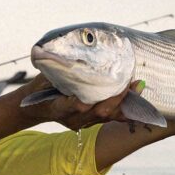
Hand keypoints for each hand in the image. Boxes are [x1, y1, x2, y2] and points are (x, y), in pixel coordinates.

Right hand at [16, 74, 138, 130]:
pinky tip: (137, 98)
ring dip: (125, 101)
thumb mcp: (45, 77)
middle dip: (118, 96)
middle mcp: (73, 119)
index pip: (78, 105)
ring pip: (108, 116)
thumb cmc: (41, 88)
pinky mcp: (90, 123)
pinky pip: (111, 119)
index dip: (95, 96)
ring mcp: (82, 123)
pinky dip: (125, 108)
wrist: (36, 108)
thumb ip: (59, 69)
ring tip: (138, 85)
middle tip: (130, 80)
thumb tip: (71, 51)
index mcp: (59, 107)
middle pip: (100, 111)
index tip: (107, 82)